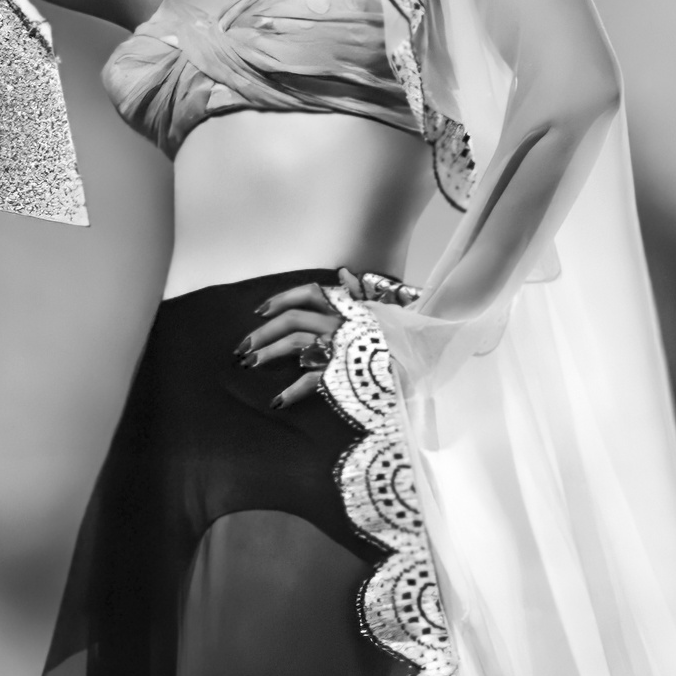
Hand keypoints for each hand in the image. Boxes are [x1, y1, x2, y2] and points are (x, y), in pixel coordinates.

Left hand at [238, 268, 416, 406]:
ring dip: (268, 353)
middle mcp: (343, 322)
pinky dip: (292, 391)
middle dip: (263, 332)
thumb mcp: (384, 309)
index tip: (261, 310)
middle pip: (293, 320)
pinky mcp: (345, 372)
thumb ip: (361, 294)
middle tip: (243, 347)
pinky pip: (312, 379)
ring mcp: (343, 346)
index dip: (282, 298)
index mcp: (350, 306)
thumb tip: (343, 274)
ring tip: (250, 364)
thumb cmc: (408, 336)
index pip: (310, 292)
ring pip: (295, 344)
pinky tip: (278, 401)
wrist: (432, 354)